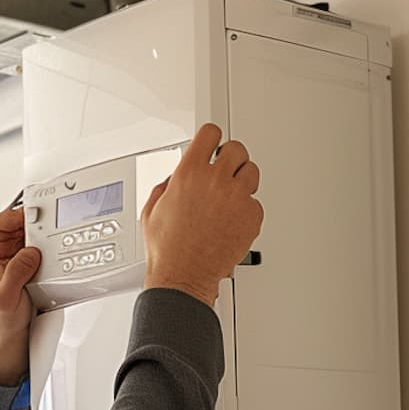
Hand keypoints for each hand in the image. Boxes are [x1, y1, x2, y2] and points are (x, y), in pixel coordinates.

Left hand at [0, 205, 40, 384]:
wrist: (10, 338)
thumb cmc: (0, 321)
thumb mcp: (5, 299)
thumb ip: (15, 274)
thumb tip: (29, 254)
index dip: (12, 215)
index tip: (29, 216)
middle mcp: (3, 257)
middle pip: (16, 226)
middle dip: (32, 222)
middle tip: (47, 224)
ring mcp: (17, 263)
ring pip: (30, 238)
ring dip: (42, 236)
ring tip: (52, 238)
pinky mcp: (30, 271)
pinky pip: (40, 252)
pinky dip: (48, 250)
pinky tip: (55, 255)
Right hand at [142, 123, 263, 305]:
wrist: (184, 276)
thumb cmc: (168, 250)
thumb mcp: (153, 210)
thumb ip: (167, 187)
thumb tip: (175, 179)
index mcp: (189, 174)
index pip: (210, 133)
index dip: (212, 137)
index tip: (213, 143)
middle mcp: (215, 181)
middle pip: (236, 149)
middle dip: (231, 159)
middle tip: (226, 170)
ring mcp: (237, 198)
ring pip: (251, 172)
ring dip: (242, 181)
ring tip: (231, 197)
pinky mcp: (251, 216)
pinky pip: (256, 202)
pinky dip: (247, 209)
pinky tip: (233, 220)